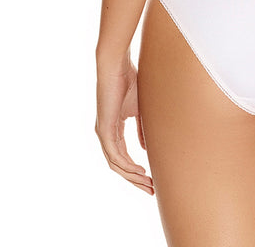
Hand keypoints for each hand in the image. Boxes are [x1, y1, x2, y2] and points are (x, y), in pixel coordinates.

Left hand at [95, 57, 153, 194]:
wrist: (116, 65)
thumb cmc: (129, 81)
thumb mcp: (139, 109)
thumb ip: (141, 129)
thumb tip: (145, 147)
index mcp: (112, 129)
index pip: (122, 157)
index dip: (136, 170)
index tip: (151, 179)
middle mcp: (105, 134)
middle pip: (118, 165)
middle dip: (135, 180)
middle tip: (151, 190)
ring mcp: (103, 133)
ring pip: (115, 164)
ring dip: (132, 177)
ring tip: (148, 184)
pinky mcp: (104, 129)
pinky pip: (114, 155)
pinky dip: (127, 165)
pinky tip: (139, 171)